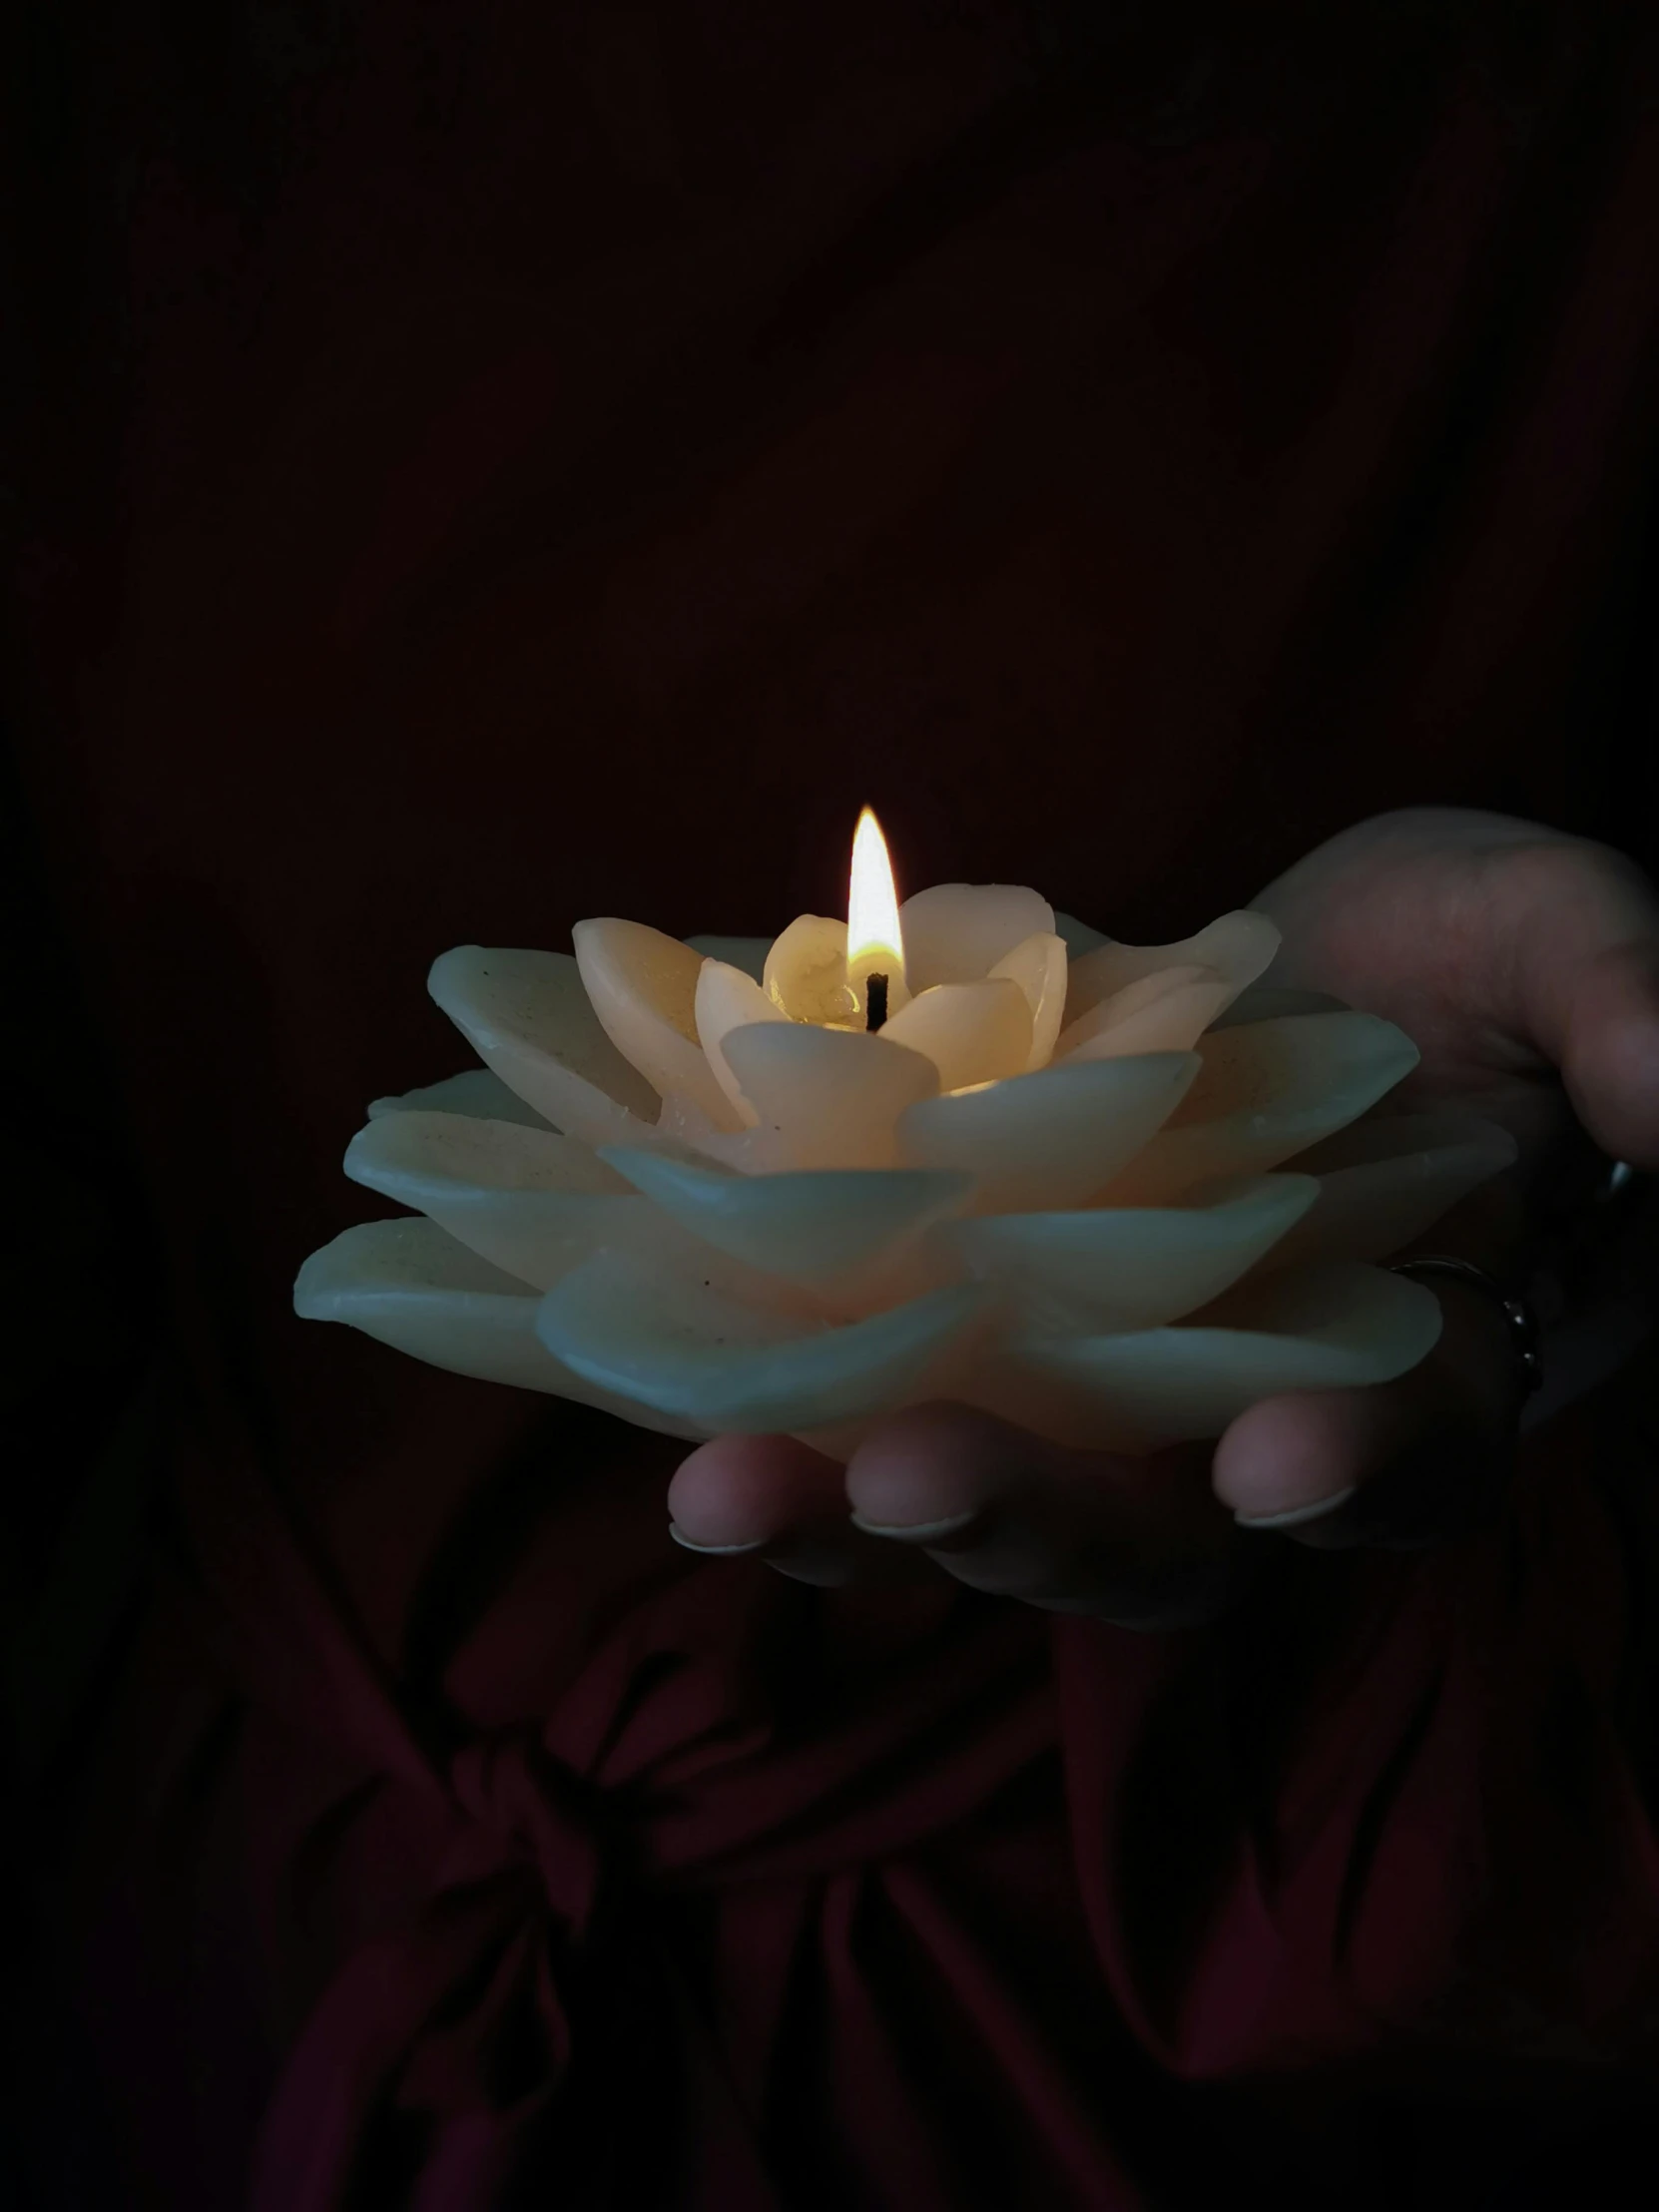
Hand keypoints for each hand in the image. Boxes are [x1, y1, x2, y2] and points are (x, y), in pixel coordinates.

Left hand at [666, 809, 1658, 1617]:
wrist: (1301, 971)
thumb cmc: (1460, 972)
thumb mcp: (1554, 942)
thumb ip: (1628, 1003)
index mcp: (1417, 1356)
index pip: (1408, 1449)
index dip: (1353, 1467)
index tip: (1278, 1458)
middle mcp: (1235, 1419)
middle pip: (1149, 1532)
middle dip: (1030, 1521)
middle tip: (909, 1484)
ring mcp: (1086, 1389)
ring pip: (984, 1494)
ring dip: (851, 1507)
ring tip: (724, 1485)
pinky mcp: (964, 1329)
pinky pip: (869, 1394)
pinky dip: (777, 1403)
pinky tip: (669, 1393)